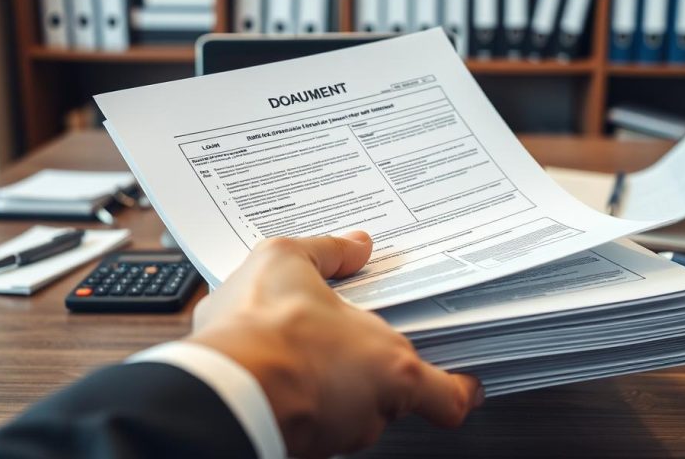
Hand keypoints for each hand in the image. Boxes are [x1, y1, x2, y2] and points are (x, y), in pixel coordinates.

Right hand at [185, 231, 483, 458]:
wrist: (220, 390)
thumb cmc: (266, 331)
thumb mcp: (289, 260)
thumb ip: (327, 250)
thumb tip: (353, 245)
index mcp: (390, 367)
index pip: (447, 398)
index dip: (457, 389)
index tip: (464, 383)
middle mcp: (369, 410)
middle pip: (388, 397)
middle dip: (371, 372)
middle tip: (351, 342)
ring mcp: (334, 435)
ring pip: (346, 412)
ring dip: (331, 386)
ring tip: (300, 350)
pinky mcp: (299, 447)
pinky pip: (309, 422)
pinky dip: (297, 400)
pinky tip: (271, 371)